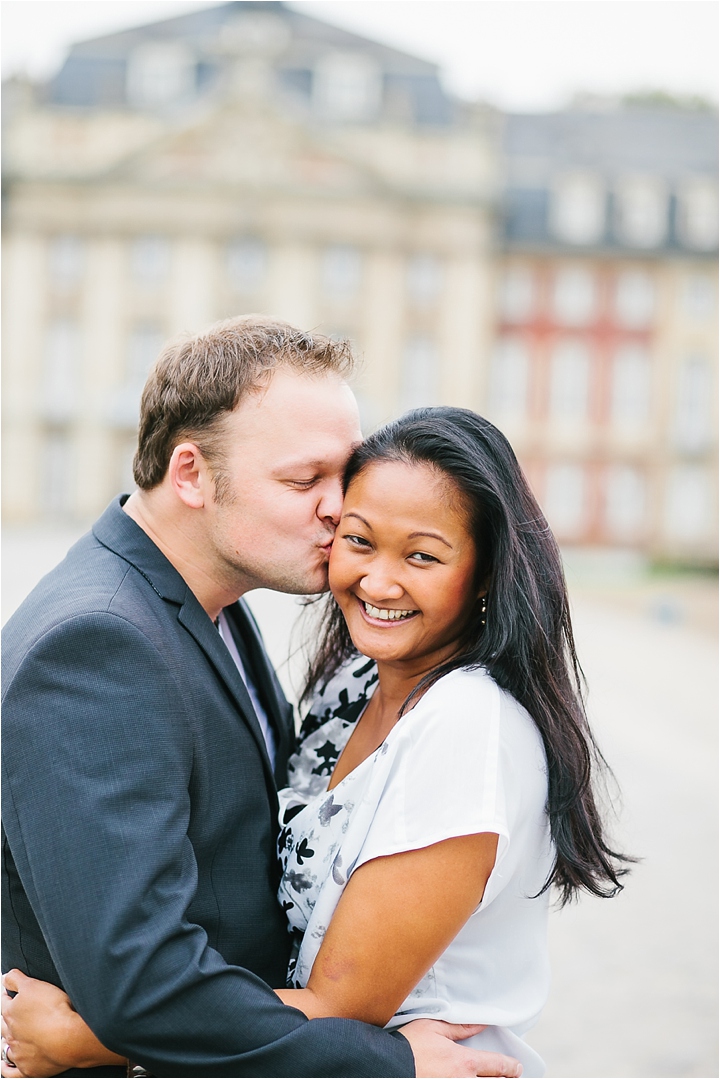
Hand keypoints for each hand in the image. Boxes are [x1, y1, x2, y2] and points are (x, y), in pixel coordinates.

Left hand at [1, 970, 124, 1076]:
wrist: (69, 1038)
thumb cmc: (55, 1011)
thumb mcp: (34, 985)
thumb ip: (16, 979)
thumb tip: (5, 977)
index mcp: (11, 1012)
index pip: (4, 1001)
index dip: (9, 994)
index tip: (12, 992)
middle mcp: (11, 1034)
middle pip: (4, 1024)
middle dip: (8, 1017)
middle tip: (18, 1012)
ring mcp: (18, 1053)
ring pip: (6, 1046)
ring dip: (8, 1040)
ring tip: (16, 1035)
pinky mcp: (27, 1069)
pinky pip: (11, 1072)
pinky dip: (7, 1068)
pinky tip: (6, 1064)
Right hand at [399, 1020, 521, 1077]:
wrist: (387, 1066)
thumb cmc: (408, 1046)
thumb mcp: (434, 1028)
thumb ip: (460, 1028)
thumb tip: (481, 1024)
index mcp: (464, 1062)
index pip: (497, 1066)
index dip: (510, 1067)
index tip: (516, 1068)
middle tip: (509, 1076)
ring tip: (492, 1078)